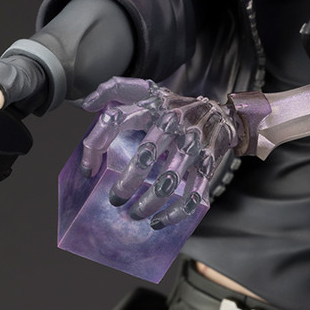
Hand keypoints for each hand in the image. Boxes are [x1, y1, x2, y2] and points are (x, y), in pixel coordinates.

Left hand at [81, 77, 239, 228]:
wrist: (223, 114)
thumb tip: (86, 103)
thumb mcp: (149, 90)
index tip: (88, 169)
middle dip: (127, 182)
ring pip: (169, 180)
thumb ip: (116, 89)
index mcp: (152, 106)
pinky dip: (176, 212)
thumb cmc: (177, 106)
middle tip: (115, 199)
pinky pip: (193, 194)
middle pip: (145, 155)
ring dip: (149, 202)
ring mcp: (192, 145)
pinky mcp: (208, 164)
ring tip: (136, 214)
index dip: (96, 145)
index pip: (116, 119)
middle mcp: (173, 123)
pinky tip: (160, 221)